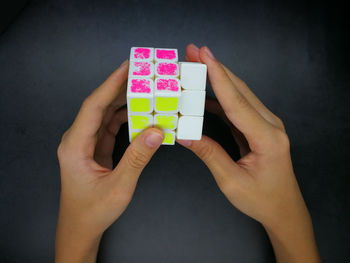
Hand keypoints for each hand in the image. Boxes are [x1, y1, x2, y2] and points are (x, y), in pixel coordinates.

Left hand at [55, 60, 163, 262]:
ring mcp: (85, 142)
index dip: (110, 85)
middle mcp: (77, 139)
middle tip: (141, 73)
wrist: (81, 227)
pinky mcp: (94, 147)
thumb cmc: (94, 210)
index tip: (127, 67)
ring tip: (143, 88)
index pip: (93, 106)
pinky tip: (139, 112)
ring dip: (123, 101)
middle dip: (119, 87)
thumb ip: (138, 158)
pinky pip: (109, 125)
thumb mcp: (119, 186)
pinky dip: (124, 117)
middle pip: (98, 105)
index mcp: (75, 145)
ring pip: (104, 113)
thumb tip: (157, 130)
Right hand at [178, 44, 320, 262]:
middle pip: (240, 90)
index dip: (219, 77)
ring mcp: (266, 125)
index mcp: (267, 138)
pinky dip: (221, 98)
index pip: (237, 102)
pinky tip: (205, 95)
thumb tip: (184, 134)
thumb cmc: (261, 199)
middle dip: (216, 68)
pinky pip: (238, 108)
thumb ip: (209, 153)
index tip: (204, 55)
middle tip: (194, 51)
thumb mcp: (231, 181)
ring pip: (239, 95)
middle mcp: (270, 125)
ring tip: (196, 67)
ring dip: (218, 79)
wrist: (283, 209)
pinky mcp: (259, 128)